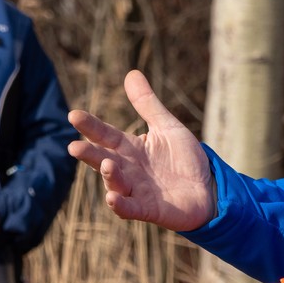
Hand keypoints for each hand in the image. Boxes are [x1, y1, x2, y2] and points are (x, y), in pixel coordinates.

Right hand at [67, 70, 216, 230]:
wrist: (210, 187)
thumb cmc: (185, 159)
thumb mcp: (167, 127)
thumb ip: (147, 105)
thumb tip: (131, 73)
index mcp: (131, 148)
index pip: (106, 135)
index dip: (90, 126)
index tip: (74, 115)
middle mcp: (129, 170)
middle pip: (103, 160)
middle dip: (89, 154)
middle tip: (74, 147)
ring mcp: (136, 191)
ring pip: (115, 183)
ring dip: (108, 176)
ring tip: (106, 163)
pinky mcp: (148, 209)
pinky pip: (130, 208)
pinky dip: (120, 205)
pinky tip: (112, 198)